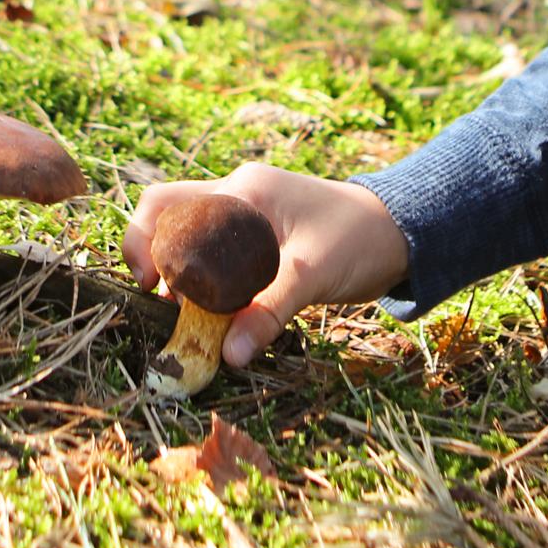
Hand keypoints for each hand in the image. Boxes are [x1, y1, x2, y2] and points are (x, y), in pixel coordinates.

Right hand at [123, 162, 411, 367]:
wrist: (403, 232)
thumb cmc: (359, 241)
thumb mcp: (311, 275)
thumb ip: (268, 312)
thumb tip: (227, 355)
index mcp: (243, 192)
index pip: (167, 203)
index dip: (143, 242)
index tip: (148, 285)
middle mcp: (237, 197)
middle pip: (171, 220)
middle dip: (157, 261)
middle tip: (162, 305)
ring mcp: (248, 218)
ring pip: (193, 243)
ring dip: (182, 277)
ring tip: (183, 318)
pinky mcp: (260, 241)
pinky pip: (217, 258)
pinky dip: (208, 284)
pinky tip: (212, 315)